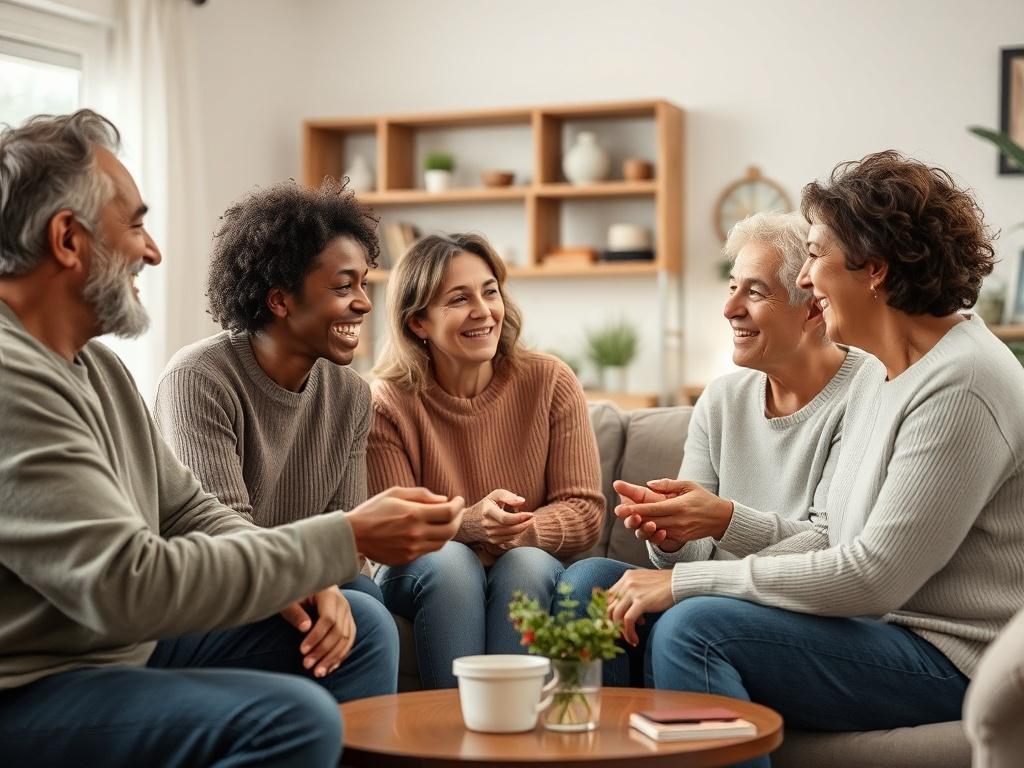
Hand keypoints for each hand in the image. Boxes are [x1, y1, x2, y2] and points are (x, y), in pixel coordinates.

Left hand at [279, 586, 354, 677]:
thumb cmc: (295, 593)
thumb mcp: (289, 600)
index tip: (301, 651)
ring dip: (333, 658)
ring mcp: (347, 613)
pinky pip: (349, 641)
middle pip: (339, 631)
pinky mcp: (348, 622)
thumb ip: (295, 612)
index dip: (316, 637)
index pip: (328, 619)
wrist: (308, 585)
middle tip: (307, 666)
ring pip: (346, 639)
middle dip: (323, 651)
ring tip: (318, 673)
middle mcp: (343, 603)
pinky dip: (340, 656)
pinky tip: (329, 668)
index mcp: (329, 594)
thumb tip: (305, 628)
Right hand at [346, 486, 464, 564]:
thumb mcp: (395, 493)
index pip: (449, 512)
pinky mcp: (407, 558)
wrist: (352, 535)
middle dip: (458, 518)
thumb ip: (422, 495)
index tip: (459, 500)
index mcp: (414, 514)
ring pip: (443, 542)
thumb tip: (444, 500)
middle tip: (457, 510)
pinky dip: (436, 540)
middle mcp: (416, 534)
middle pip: (451, 529)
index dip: (459, 505)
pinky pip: (429, 550)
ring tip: (447, 521)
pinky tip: (433, 531)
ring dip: (449, 531)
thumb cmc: (373, 510)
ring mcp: (412, 549)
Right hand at [458, 489, 533, 546]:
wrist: (466, 522)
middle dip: (525, 523)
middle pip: (511, 528)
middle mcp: (487, 525)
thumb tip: (522, 501)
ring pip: (511, 535)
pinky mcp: (492, 541)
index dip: (520, 517)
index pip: (506, 518)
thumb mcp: (493, 496)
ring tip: (528, 521)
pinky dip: (516, 534)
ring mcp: (489, 535)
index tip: (530, 513)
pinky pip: (508, 539)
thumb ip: (507, 496)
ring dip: (523, 529)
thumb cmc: (484, 506)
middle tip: (532, 517)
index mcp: (487, 512)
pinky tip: (520, 527)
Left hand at [607, 568, 674, 645]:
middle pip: (609, 606)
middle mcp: (627, 582)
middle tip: (620, 634)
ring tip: (629, 639)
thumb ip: (634, 592)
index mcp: (627, 577)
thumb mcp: (646, 583)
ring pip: (616, 615)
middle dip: (612, 624)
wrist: (682, 583)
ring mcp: (633, 591)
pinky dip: (629, 633)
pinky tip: (635, 640)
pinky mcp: (641, 601)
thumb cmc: (667, 585)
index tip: (616, 624)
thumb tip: (627, 611)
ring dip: (620, 631)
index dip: (610, 613)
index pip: (609, 597)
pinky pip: (628, 620)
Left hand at [613, 479, 732, 548]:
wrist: (721, 519)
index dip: (636, 508)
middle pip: (650, 520)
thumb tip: (649, 484)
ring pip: (654, 530)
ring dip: (639, 525)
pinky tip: (641, 525)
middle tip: (618, 511)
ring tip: (628, 518)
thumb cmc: (703, 498)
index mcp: (679, 506)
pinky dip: (651, 531)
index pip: (653, 508)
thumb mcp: (688, 485)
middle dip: (633, 517)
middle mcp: (678, 521)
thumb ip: (668, 484)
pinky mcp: (680, 538)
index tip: (622, 507)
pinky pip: (662, 536)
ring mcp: (679, 532)